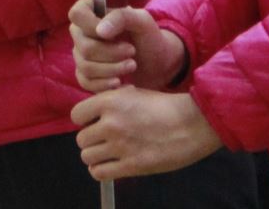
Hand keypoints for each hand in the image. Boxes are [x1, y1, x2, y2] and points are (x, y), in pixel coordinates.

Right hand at [69, 0, 186, 92]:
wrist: (158, 62)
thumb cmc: (149, 37)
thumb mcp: (142, 21)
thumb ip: (122, 17)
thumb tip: (100, 32)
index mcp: (90, 11)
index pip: (76, 15)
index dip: (93, 27)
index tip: (115, 36)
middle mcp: (81, 32)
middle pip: (83, 46)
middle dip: (111, 53)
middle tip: (132, 52)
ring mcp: (81, 54)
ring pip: (85, 66)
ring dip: (112, 69)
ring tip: (132, 65)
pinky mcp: (86, 74)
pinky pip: (85, 82)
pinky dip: (106, 85)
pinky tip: (123, 83)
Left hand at [72, 88, 220, 180]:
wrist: (192, 124)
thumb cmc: (164, 107)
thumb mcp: (132, 94)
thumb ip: (110, 102)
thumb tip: (94, 111)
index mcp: (109, 102)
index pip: (76, 115)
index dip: (84, 120)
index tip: (94, 123)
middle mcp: (111, 124)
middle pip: (81, 139)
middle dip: (91, 140)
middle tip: (104, 140)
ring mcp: (121, 146)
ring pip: (87, 156)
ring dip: (95, 156)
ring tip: (108, 153)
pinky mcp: (132, 166)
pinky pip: (100, 173)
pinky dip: (101, 171)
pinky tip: (111, 165)